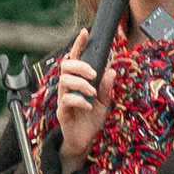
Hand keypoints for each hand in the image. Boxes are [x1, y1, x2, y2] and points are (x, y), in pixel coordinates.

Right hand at [52, 27, 116, 172]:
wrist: (85, 141)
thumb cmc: (91, 119)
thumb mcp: (104, 102)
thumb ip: (106, 87)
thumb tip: (111, 70)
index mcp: (78, 81)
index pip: (76, 58)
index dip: (79, 44)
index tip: (85, 32)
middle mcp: (68, 87)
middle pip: (65, 66)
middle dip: (80, 66)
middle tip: (93, 73)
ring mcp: (63, 99)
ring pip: (64, 81)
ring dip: (80, 84)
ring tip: (92, 92)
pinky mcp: (62, 112)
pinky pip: (66, 100)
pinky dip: (79, 100)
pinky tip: (88, 106)